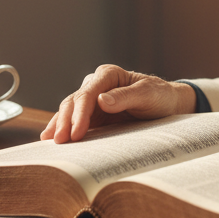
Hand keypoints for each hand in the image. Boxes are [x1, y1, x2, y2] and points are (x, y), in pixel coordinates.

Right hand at [40, 65, 195, 142]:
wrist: (167, 105)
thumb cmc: (160, 96)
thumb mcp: (148, 95)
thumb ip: (126, 96)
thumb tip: (101, 100)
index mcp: (109, 75)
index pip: (88, 93)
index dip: (80, 114)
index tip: (76, 133)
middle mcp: (97, 84)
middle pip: (74, 101)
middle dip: (65, 121)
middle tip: (60, 142)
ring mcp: (93, 100)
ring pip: (70, 111)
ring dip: (60, 126)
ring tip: (51, 142)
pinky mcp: (93, 115)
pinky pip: (74, 121)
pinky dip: (63, 128)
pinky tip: (51, 138)